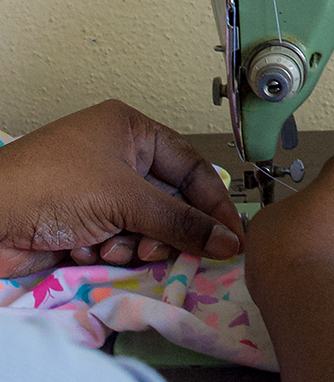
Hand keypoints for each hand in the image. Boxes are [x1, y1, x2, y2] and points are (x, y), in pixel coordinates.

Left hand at [0, 99, 243, 276]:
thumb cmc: (53, 187)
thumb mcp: (126, 199)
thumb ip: (181, 222)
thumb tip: (229, 242)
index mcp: (130, 130)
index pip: (190, 165)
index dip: (212, 202)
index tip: (231, 236)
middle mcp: (117, 156)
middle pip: (169, 200)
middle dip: (166, 229)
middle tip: (162, 249)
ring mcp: (98, 191)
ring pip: (146, 227)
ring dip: (135, 243)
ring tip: (114, 247)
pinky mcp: (83, 223)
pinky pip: (119, 241)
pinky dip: (109, 251)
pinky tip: (87, 250)